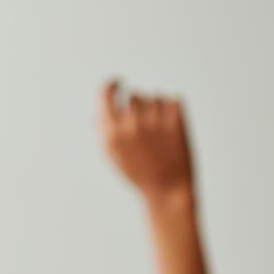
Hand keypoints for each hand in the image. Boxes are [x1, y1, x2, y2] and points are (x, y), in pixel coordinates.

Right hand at [100, 82, 193, 201]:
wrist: (168, 191)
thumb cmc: (138, 174)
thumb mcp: (114, 156)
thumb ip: (103, 131)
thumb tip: (98, 111)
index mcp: (112, 133)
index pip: (106, 91)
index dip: (112, 84)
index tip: (119, 82)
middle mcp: (131, 124)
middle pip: (133, 95)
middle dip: (138, 108)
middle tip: (146, 132)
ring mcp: (153, 120)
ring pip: (153, 97)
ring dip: (155, 110)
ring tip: (158, 137)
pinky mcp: (175, 118)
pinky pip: (172, 100)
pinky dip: (172, 112)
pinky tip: (171, 134)